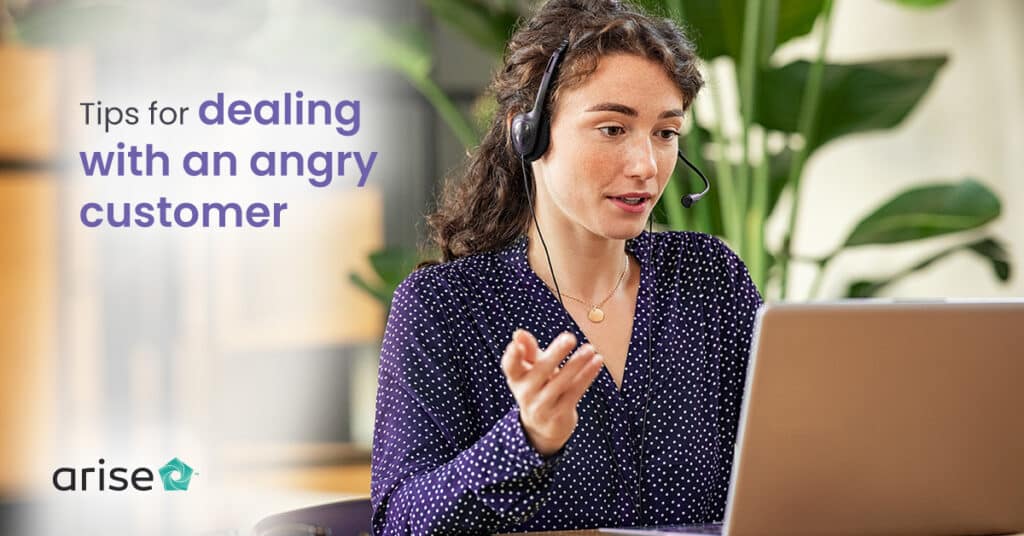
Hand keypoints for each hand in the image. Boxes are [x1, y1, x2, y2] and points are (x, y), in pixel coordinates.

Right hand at [500, 329, 603, 456]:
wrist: (543, 427)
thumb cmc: (538, 387)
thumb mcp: (531, 370)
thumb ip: (528, 351)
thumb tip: (519, 333)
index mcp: (516, 378)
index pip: (510, 366)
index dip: (512, 356)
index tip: (516, 344)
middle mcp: (525, 393)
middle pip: (540, 371)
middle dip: (555, 354)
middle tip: (570, 337)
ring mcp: (542, 406)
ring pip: (561, 382)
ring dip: (577, 364)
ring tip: (589, 349)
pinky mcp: (559, 415)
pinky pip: (575, 392)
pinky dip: (587, 376)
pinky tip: (597, 361)